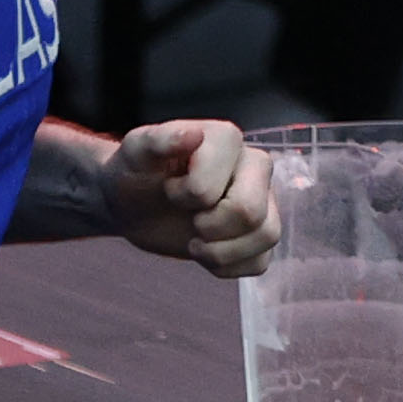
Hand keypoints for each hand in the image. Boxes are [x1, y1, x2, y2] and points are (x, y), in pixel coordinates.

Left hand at [101, 118, 270, 272]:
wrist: (135, 203)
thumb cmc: (136, 172)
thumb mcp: (135, 152)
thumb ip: (158, 140)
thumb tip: (194, 135)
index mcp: (227, 139)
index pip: (212, 188)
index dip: (184, 198)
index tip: (169, 187)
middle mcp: (253, 165)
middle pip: (250, 212)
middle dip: (208, 228)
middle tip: (189, 220)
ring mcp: (261, 199)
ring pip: (267, 236)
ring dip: (220, 252)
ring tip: (196, 242)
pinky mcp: (258, 231)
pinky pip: (261, 261)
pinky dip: (229, 267)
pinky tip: (206, 252)